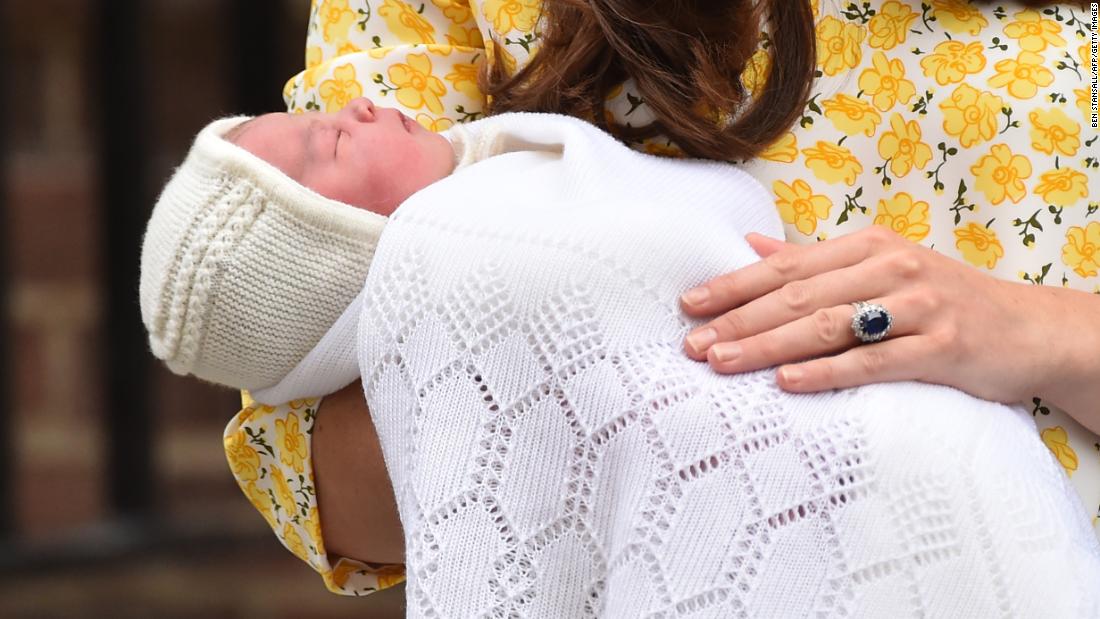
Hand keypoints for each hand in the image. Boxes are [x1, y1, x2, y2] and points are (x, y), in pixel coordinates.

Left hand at [678, 226, 1073, 406]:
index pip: (786, 266)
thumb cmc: (942, 299)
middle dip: (739, 320)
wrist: (1029, 329)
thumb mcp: (881, 268)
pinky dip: (827, 371)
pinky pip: (873, 360)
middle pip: (798, 296)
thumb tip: (752, 245)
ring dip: (769, 346)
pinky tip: (788, 383)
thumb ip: (816, 262)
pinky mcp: (941, 347)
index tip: (690, 305)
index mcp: (868, 245)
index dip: (734, 286)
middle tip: (693, 345)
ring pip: (828, 326)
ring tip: (722, 362)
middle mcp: (890, 268)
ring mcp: (918, 306)